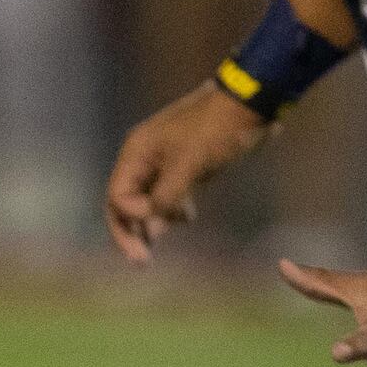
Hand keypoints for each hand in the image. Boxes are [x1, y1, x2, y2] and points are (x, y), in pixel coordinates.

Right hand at [104, 82, 272, 260]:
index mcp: (137, 152)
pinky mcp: (182, 166)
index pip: (117, 196)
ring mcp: (162, 161)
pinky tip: (186, 219)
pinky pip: (166, 194)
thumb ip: (166, 195)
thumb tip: (151, 225)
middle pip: (125, 202)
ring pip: (145, 200)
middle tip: (141, 262)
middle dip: (131, 231)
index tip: (159, 222)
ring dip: (151, 224)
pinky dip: (170, 211)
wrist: (249, 104)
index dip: (131, 217)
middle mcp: (143, 158)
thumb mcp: (190, 164)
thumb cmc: (217, 131)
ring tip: (158, 247)